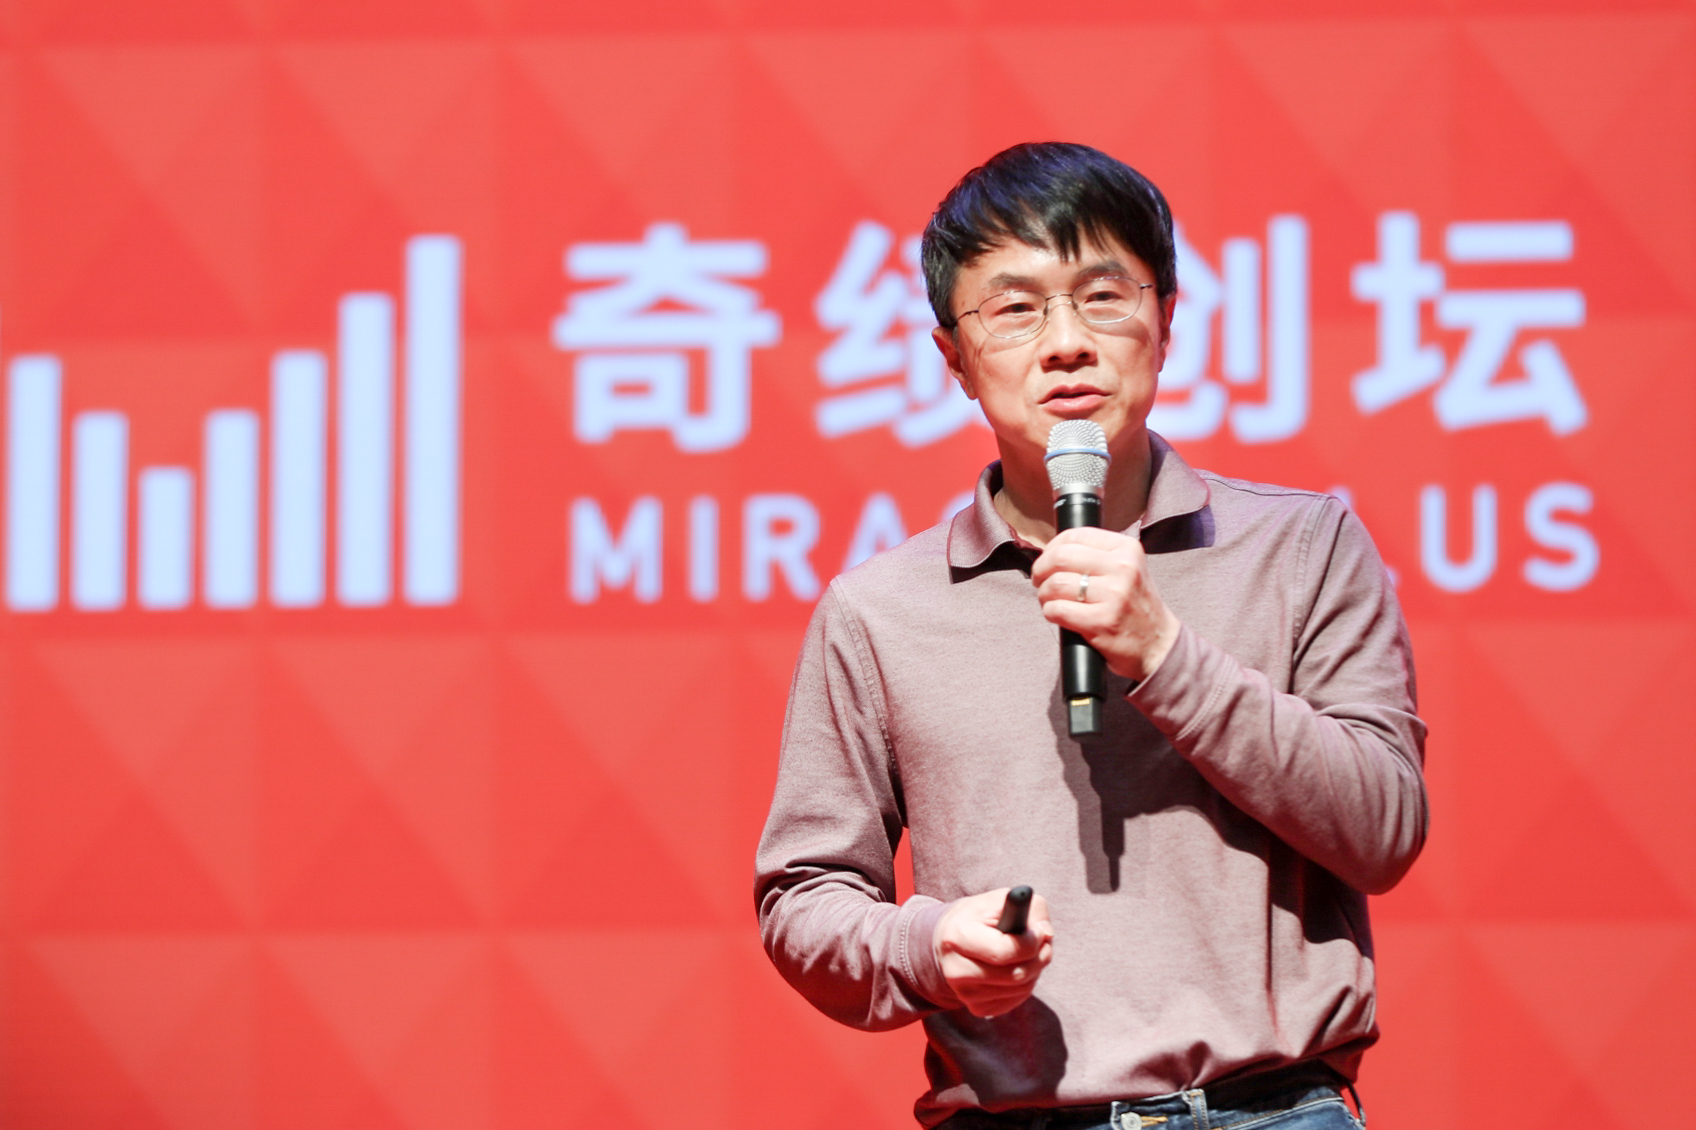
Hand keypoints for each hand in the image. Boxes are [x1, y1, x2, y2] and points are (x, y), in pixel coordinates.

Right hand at [934, 888, 1054, 1017]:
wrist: (948, 942)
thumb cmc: (977, 917)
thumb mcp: (998, 900)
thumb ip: (1028, 908)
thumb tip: (1046, 932)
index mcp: (958, 937)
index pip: (1005, 951)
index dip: (1031, 942)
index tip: (1039, 931)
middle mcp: (957, 970)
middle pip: (1017, 975)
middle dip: (1039, 956)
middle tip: (1043, 941)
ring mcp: (966, 994)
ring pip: (1021, 988)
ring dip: (1035, 969)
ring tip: (1026, 952)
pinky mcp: (978, 1008)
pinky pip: (1017, 1000)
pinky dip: (1025, 983)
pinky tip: (1014, 967)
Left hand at [1031, 527, 1180, 683]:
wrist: (1158, 644)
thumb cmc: (1134, 605)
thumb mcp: (1126, 569)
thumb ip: (1096, 556)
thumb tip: (1051, 551)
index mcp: (1126, 549)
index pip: (1075, 535)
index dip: (1052, 547)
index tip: (1048, 560)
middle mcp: (1123, 568)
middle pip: (1060, 557)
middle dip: (1041, 570)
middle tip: (1040, 581)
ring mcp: (1114, 595)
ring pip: (1056, 584)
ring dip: (1044, 594)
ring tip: (1050, 600)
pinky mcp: (1102, 622)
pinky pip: (1057, 610)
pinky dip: (1050, 612)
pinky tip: (1058, 615)